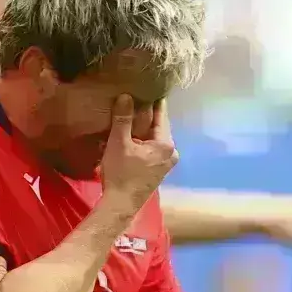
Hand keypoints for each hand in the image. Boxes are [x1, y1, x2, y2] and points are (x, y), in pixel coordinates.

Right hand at [101, 95, 177, 211]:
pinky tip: (132, 137)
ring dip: (143, 129)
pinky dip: (143, 142)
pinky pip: (153, 149)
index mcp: (166, 143)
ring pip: (155, 138)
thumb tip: (126, 96)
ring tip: (130, 115)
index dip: (153, 100)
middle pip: (159, 126)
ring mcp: (167, 163)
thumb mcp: (118, 143)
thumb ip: (123, 119)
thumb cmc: (121, 174)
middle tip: (135, 99)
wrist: (120, 205)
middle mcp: (172, 152)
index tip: (148, 86)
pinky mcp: (159, 171)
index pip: (161, 114)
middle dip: (146, 115)